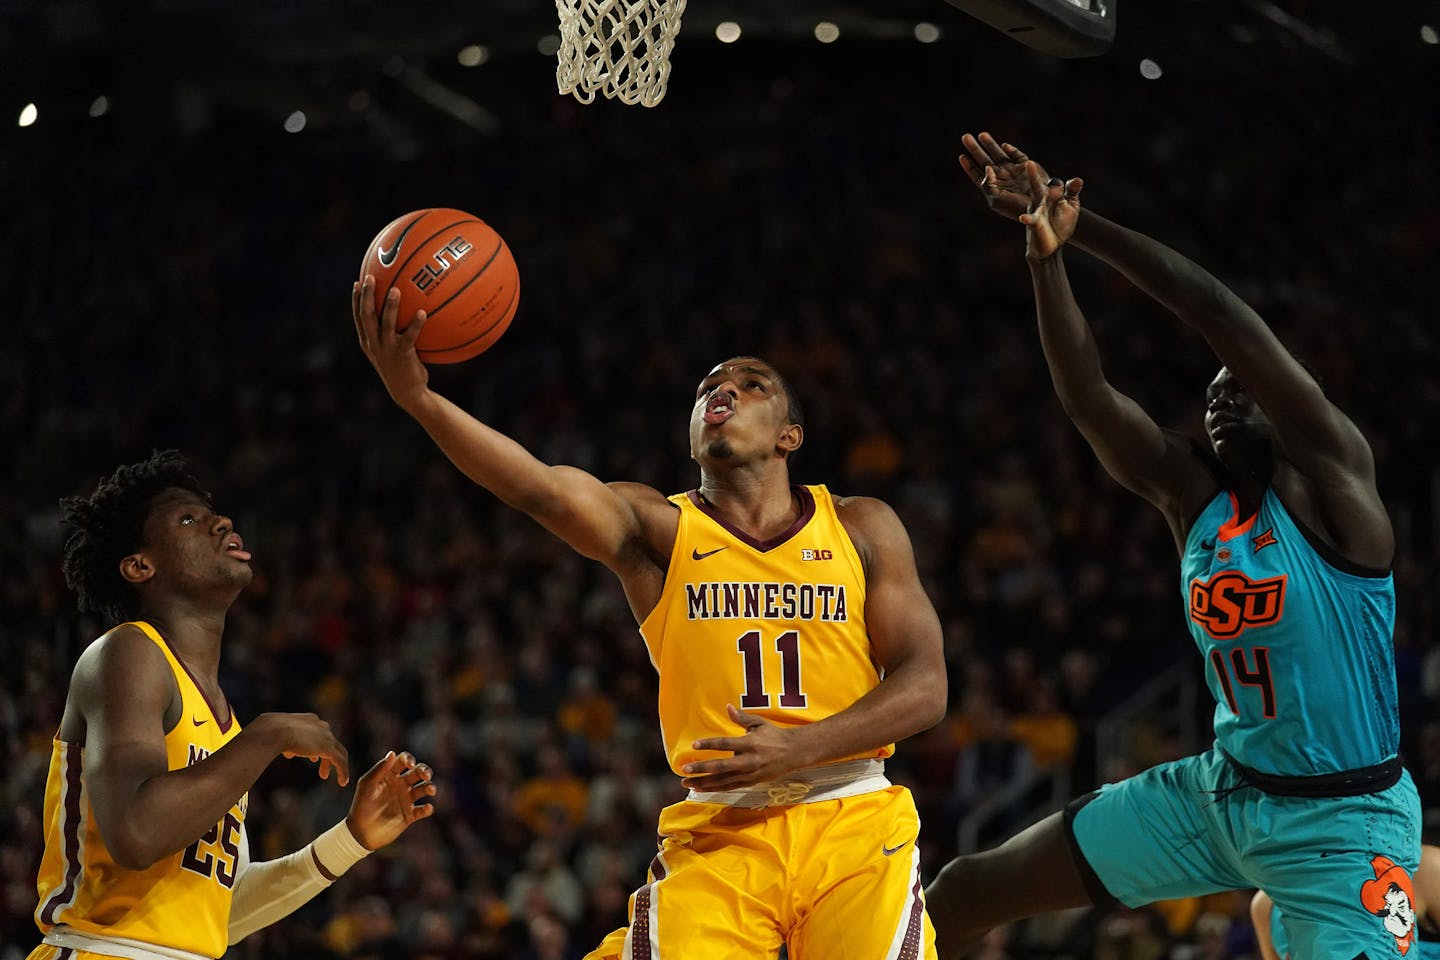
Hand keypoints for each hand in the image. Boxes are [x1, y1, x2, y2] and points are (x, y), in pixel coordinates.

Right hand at [256, 712, 350, 786]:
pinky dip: (343, 772)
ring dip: (332, 765)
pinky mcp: (328, 748)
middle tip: (321, 770)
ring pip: (337, 752)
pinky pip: (340, 761)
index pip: (318, 732)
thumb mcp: (277, 735)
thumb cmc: (268, 732)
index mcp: (309, 719)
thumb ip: (285, 742)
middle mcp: (320, 725)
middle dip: (325, 755)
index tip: (312, 758)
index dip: (315, 746)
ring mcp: (326, 736)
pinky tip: (342, 782)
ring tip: (323, 776)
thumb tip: (289, 752)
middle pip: (329, 742)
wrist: (272, 731)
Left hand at [345, 751, 437, 849]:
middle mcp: (400, 785)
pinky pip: (423, 810)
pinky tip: (426, 808)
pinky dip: (428, 809)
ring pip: (424, 788)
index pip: (403, 761)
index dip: (409, 759)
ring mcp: (406, 800)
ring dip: (430, 787)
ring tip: (430, 790)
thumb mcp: (367, 785)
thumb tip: (392, 752)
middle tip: (426, 775)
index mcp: (390, 775)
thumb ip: (379, 769)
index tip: (410, 764)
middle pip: (418, 772)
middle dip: (425, 770)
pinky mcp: (410, 815)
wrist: (360, 832)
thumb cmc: (360, 805)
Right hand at [352, 275, 429, 411]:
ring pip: (385, 324)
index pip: (358, 317)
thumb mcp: (392, 350)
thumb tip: (404, 310)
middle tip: (370, 277)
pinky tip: (423, 312)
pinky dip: (416, 324)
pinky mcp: (402, 355)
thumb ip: (392, 333)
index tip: (357, 281)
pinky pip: (409, 336)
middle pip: (366, 316)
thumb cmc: (402, 368)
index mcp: (368, 342)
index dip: (356, 299)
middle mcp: (373, 344)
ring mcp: (387, 350)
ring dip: (390, 306)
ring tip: (396, 290)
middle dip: (366, 295)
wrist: (407, 393)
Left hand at [680, 704, 809, 790]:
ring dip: (704, 783)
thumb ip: (742, 718)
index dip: (709, 744)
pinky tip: (702, 788)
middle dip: (702, 769)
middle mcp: (749, 761)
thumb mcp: (759, 723)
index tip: (694, 745)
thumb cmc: (774, 736)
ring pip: (723, 781)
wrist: (794, 753)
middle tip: (685, 770)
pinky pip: (729, 787)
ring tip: (687, 783)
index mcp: (750, 743)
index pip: (725, 744)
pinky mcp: (750, 782)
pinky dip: (715, 788)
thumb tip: (727, 707)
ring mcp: (749, 774)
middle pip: (721, 766)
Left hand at [959, 132, 1047, 219]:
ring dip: (990, 144)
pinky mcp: (1025, 166)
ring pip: (998, 154)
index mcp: (992, 186)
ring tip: (981, 134)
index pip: (976, 174)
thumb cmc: (1015, 207)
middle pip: (984, 160)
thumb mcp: (996, 199)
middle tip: (965, 137)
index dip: (969, 165)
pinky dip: (1011, 150)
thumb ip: (988, 184)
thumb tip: (987, 168)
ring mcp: (1013, 170)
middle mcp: (1001, 177)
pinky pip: (1017, 155)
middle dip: (975, 149)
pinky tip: (1004, 146)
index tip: (962, 156)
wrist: (1037, 208)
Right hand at [1019, 161, 1083, 259]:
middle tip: (1029, 162)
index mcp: (1051, 194)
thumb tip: (1078, 179)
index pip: (1055, 183)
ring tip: (1027, 172)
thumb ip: (1072, 192)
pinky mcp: (1034, 224)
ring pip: (1035, 195)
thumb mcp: (1071, 206)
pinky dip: (1027, 218)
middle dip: (1034, 173)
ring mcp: (1037, 211)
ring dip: (1032, 183)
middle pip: (1039, 184)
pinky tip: (1024, 217)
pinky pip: (1030, 220)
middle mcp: (1041, 200)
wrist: (1052, 246)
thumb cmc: (1061, 224)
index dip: (1063, 184)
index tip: (1071, 183)